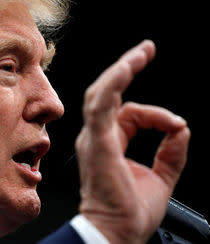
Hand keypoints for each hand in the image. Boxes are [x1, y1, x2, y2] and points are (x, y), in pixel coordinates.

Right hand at [75, 40, 189, 243]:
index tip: (177, 127)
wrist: (115, 232)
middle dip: (126, 68)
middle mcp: (97, 136)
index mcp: (108, 143)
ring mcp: (94, 137)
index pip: (129, 113)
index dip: (156, 115)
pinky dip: (114, 83)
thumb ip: (171, 152)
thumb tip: (182, 128)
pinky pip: (102, 104)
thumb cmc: (128, 212)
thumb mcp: (161, 177)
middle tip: (145, 50)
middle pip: (108, 93)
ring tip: (141, 53)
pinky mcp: (98, 140)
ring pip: (102, 92)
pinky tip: (128, 68)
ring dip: (121, 70)